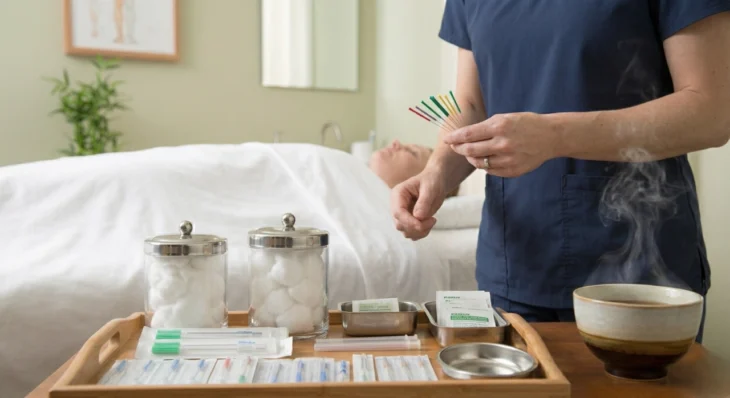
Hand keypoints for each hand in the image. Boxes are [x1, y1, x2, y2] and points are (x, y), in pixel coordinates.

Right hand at [390, 169, 447, 239]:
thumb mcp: (430, 188)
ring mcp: (402, 215)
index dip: (409, 222)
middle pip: (400, 225)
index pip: (398, 212)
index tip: (424, 224)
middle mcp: (397, 206)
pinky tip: (429, 224)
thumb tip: (418, 217)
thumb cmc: (432, 182)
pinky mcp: (408, 222)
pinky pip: (412, 234)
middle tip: (433, 220)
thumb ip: (424, 202)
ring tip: (432, 220)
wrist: (436, 182)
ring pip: (405, 232)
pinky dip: (421, 233)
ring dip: (420, 231)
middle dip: (417, 227)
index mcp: (398, 194)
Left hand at [444, 112, 558, 177]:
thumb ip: (485, 127)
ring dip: (471, 158)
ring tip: (470, 153)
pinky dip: (485, 165)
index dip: (454, 138)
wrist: (550, 136)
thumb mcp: (505, 118)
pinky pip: (490, 171)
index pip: (469, 134)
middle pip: (471, 151)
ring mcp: (508, 159)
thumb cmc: (526, 124)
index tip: (447, 139)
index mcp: (499, 127)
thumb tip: (464, 136)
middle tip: (455, 147)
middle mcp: (502, 144)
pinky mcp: (513, 171)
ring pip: (479, 163)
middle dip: (459, 149)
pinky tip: (486, 159)